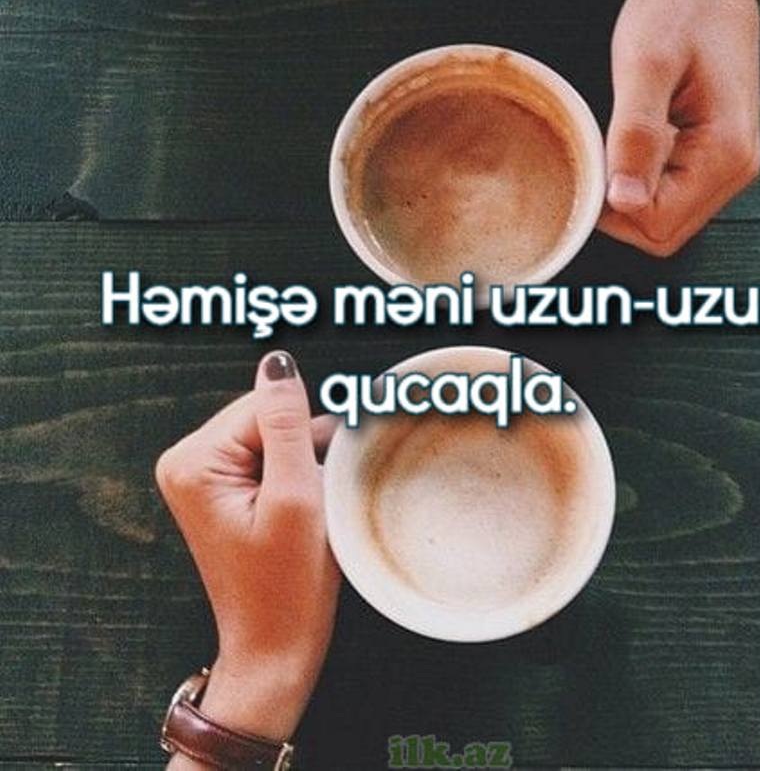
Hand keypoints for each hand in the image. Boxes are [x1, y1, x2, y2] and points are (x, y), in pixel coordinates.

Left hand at [156, 351, 339, 755]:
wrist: (274, 646)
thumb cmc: (286, 585)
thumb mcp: (294, 497)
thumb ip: (286, 422)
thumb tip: (277, 362)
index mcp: (194, 461)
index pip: (266, 406)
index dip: (307, 437)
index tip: (322, 477)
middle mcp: (186, 462)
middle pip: (265, 416)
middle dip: (303, 447)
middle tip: (316, 497)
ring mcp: (202, 476)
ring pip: (272, 433)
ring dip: (302, 461)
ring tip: (308, 509)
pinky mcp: (221, 488)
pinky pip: (267, 455)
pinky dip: (294, 473)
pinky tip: (301, 507)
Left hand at [599, 0, 759, 255]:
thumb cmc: (679, 9)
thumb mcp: (646, 66)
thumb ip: (636, 136)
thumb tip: (623, 201)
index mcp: (725, 154)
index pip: (657, 224)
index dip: (612, 209)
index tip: (590, 164)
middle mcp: (735, 170)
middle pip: (662, 233)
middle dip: (619, 209)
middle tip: (597, 155)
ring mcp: (727, 167)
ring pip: (664, 219)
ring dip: (629, 196)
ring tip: (614, 144)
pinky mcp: (713, 158)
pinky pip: (670, 196)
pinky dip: (640, 183)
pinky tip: (629, 145)